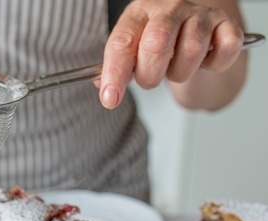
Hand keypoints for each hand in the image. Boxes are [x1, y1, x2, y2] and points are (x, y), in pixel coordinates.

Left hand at [99, 0, 245, 109]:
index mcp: (139, 14)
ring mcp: (200, 14)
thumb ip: (116, 71)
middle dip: (150, 74)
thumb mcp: (132, 53)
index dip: (115, 73)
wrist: (193, 31)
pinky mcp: (227, 25)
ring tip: (177, 68)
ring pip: (191, 50)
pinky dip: (215, 65)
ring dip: (181, 73)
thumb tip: (107, 92)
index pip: (122, 43)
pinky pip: (224, 50)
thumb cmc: (158, 43)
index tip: (110, 99)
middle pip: (156, 43)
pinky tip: (205, 62)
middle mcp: (169, 8)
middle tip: (150, 79)